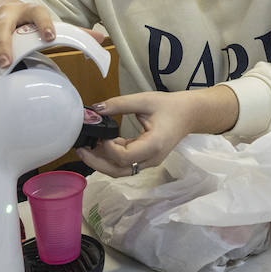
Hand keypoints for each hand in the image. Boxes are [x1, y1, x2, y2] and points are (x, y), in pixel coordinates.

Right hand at [0, 0, 59, 74]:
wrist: (2, 7)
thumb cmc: (22, 20)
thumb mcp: (35, 22)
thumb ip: (45, 35)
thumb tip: (62, 47)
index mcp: (27, 10)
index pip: (38, 13)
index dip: (44, 24)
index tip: (50, 37)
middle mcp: (7, 12)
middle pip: (2, 26)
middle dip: (3, 45)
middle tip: (5, 63)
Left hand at [77, 90, 219, 175]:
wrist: (190, 115)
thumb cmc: (170, 106)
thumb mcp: (144, 100)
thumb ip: (119, 104)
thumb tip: (94, 109)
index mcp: (153, 145)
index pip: (124, 157)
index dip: (108, 149)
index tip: (101, 134)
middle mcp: (151, 159)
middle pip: (119, 171)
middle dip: (97, 163)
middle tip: (80, 149)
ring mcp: (149, 162)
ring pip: (120, 170)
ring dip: (102, 162)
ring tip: (87, 147)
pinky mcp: (145, 160)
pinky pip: (125, 164)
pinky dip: (111, 157)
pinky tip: (102, 144)